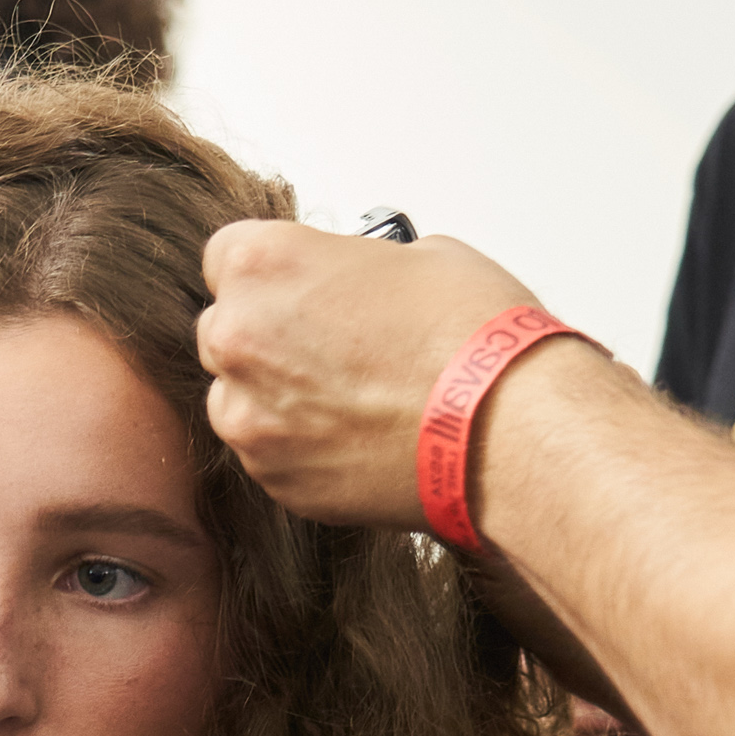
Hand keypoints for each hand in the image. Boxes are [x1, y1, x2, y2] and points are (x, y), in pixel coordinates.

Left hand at [198, 222, 541, 529]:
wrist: (508, 432)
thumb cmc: (475, 342)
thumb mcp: (419, 256)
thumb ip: (353, 269)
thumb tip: (351, 286)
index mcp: (265, 266)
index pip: (226, 259)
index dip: (271, 275)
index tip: (298, 288)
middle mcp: (241, 339)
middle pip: (227, 330)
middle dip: (269, 336)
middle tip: (332, 346)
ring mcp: (251, 418)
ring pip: (240, 399)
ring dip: (279, 397)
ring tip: (353, 399)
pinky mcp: (275, 479)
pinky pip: (270, 454)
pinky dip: (302, 447)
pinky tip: (360, 437)